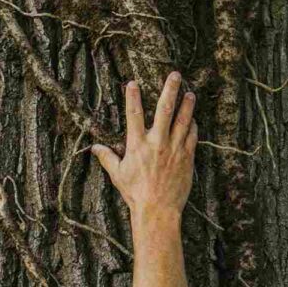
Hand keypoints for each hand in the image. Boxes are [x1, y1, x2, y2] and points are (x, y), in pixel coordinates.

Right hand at [92, 72, 197, 220]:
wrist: (158, 211)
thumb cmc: (136, 193)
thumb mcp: (118, 175)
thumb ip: (107, 158)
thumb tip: (94, 148)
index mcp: (138, 145)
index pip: (134, 115)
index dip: (132, 98)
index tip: (132, 82)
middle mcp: (157, 143)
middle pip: (165, 110)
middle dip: (170, 90)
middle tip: (176, 75)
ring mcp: (174, 149)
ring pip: (183, 120)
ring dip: (187, 105)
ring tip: (190, 93)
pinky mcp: (187, 158)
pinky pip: (192, 136)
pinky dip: (193, 126)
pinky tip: (193, 119)